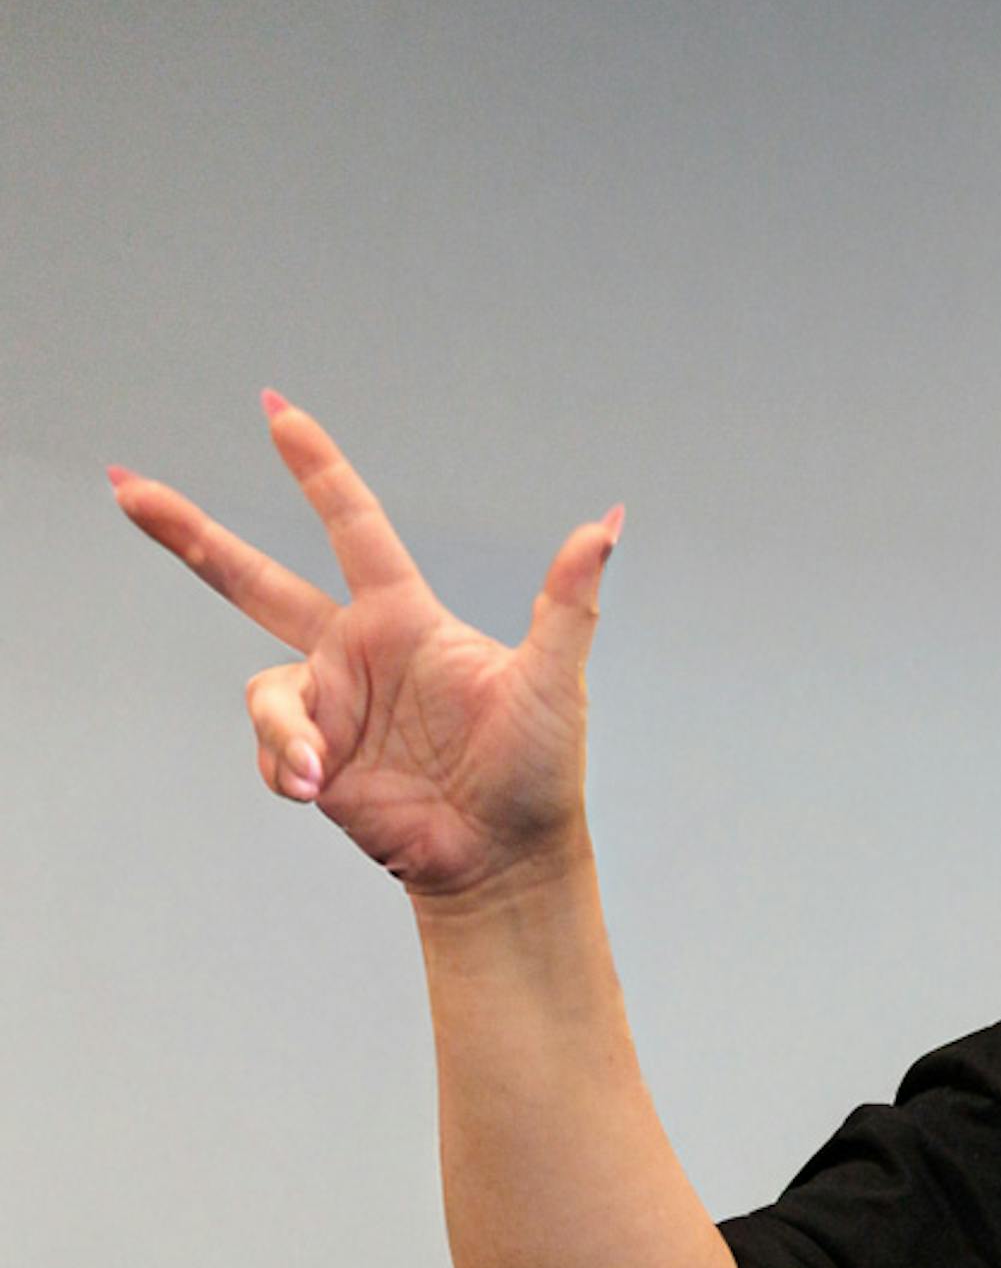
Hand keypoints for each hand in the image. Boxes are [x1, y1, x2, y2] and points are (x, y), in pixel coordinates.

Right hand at [110, 393, 620, 900]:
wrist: (505, 857)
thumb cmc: (538, 767)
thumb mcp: (553, 679)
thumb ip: (568, 600)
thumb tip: (608, 523)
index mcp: (405, 617)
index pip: (352, 525)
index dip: (315, 468)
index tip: (275, 410)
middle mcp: (356, 651)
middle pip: (253, 578)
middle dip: (189, 535)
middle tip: (125, 487)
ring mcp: (330, 704)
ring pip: (265, 689)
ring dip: (286, 730)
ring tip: (318, 770)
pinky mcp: (311, 758)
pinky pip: (272, 746)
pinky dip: (285, 765)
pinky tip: (319, 789)